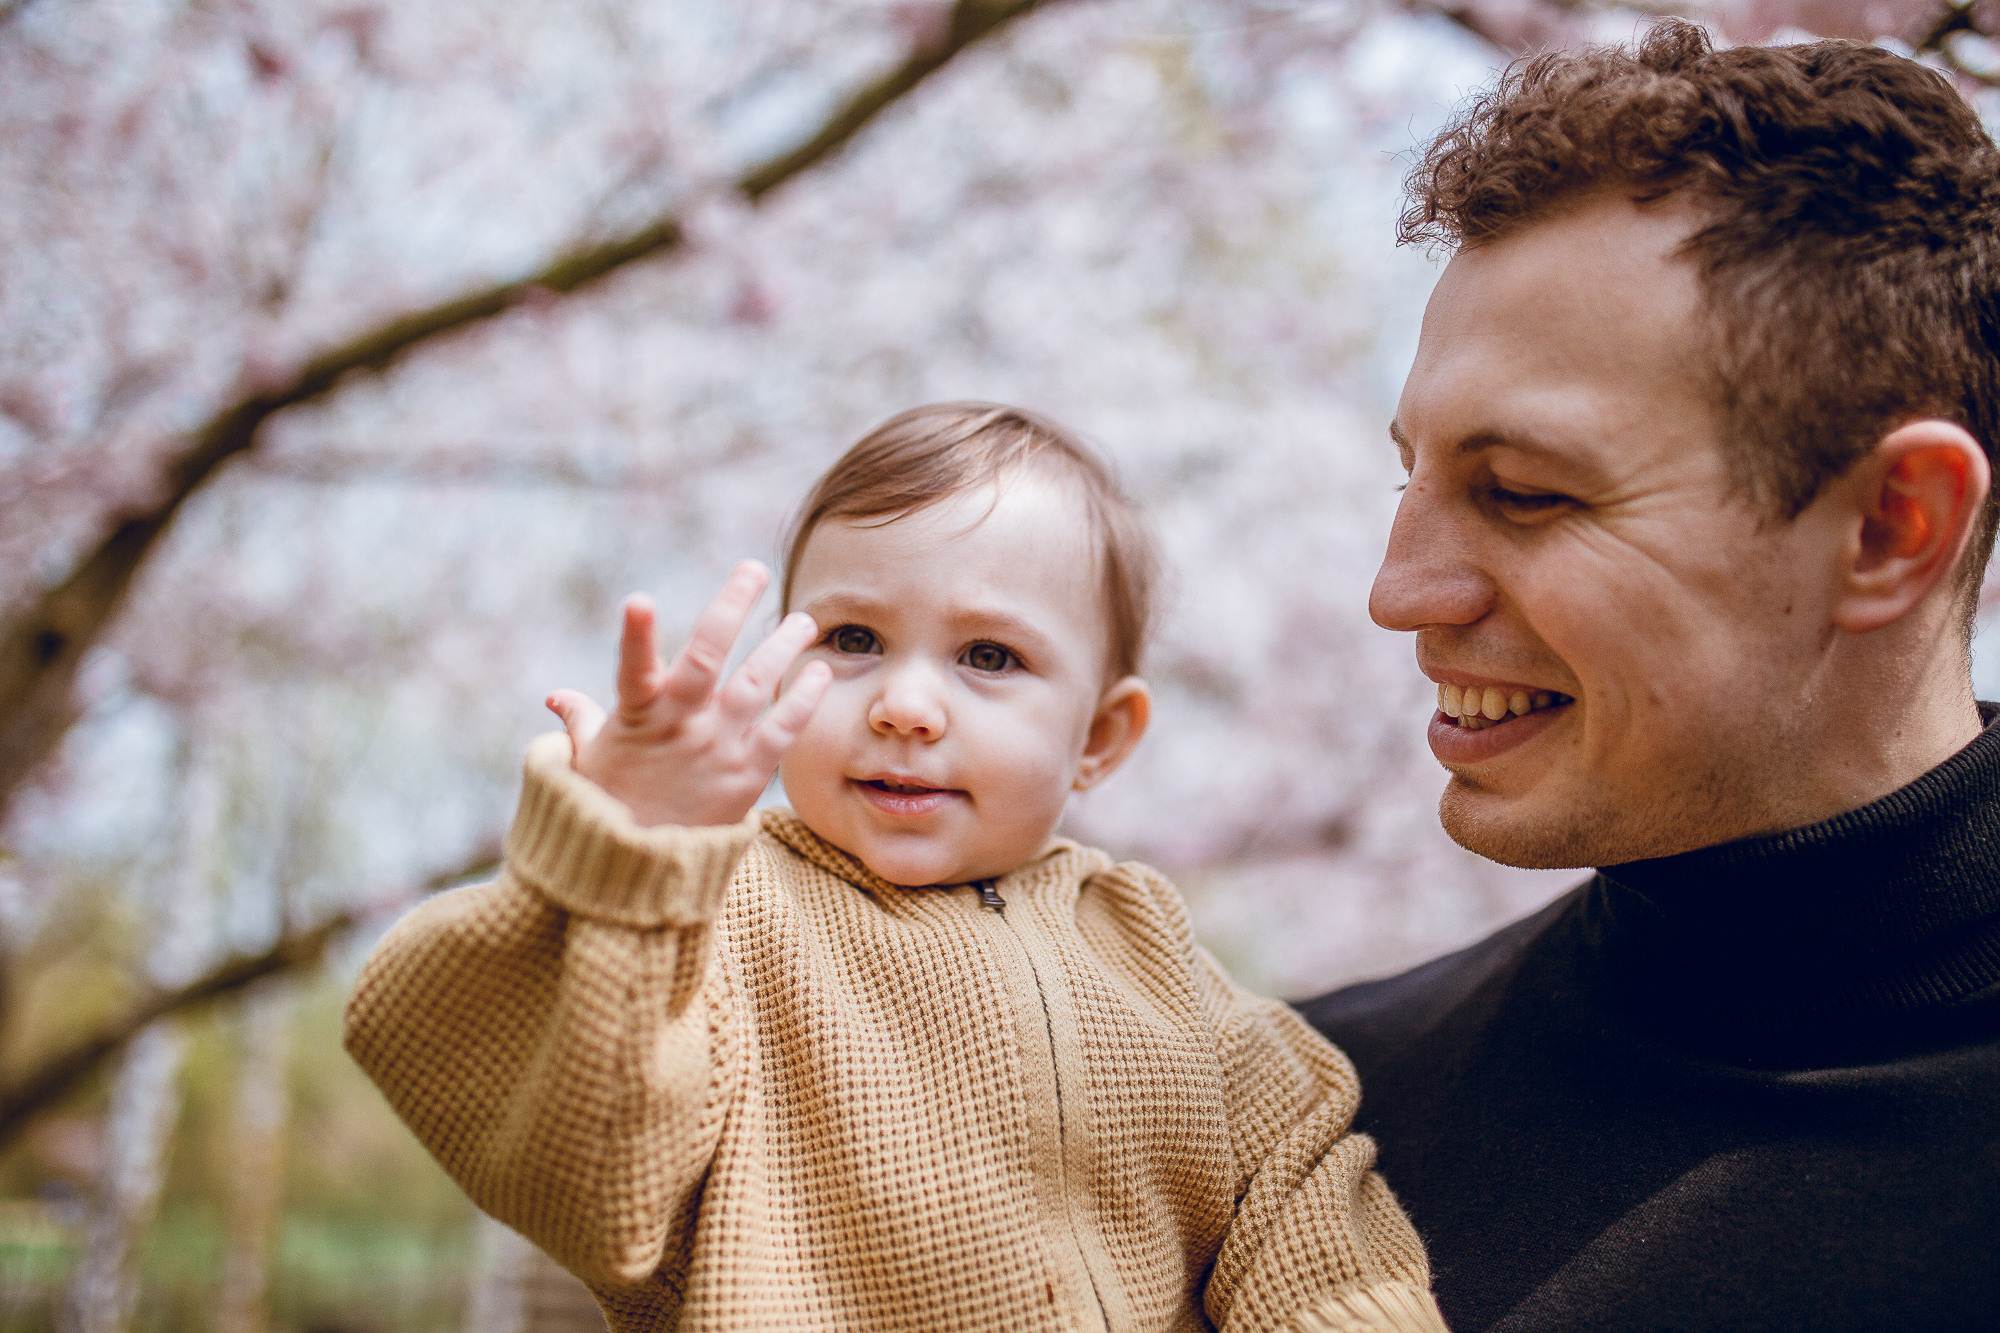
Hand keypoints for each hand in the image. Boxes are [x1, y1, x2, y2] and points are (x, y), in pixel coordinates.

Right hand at [546, 561, 830, 827]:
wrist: (639, 875)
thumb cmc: (606, 811)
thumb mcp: (585, 764)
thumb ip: (581, 721)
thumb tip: (556, 696)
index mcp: (636, 717)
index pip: (633, 669)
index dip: (636, 636)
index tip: (640, 600)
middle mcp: (681, 726)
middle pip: (708, 656)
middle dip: (731, 607)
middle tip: (754, 569)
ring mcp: (717, 748)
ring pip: (755, 683)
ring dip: (781, 645)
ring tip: (804, 619)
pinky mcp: (747, 775)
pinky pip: (782, 729)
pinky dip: (803, 698)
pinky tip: (820, 670)